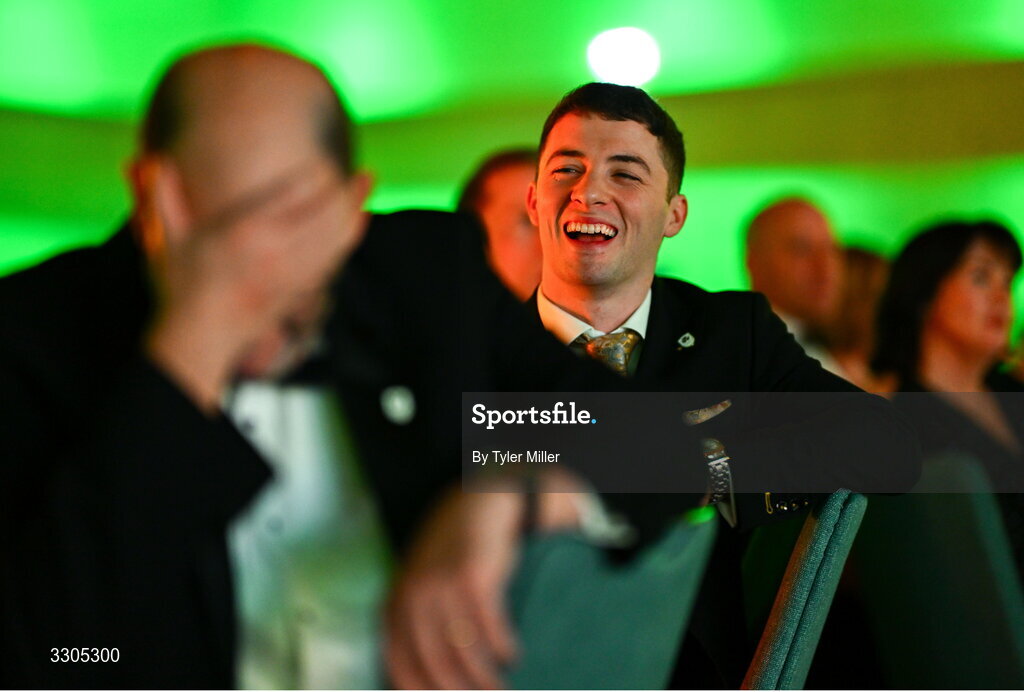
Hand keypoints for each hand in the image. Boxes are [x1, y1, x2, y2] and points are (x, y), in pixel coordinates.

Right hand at [138, 157, 369, 410]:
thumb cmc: (183, 289)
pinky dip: (351, 236)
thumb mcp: (166, 239)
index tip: (325, 160)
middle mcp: (278, 251)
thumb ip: (159, 197)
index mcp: (248, 232)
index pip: (295, 193)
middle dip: (350, 190)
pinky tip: (360, 221)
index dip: (317, 174)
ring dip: (358, 209)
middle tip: (365, 172)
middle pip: (328, 212)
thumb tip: (146, 161)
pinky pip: (335, 258)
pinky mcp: (301, 290)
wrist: (200, 338)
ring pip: (338, 235)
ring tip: (368, 186)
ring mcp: (294, 272)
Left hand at [387, 470, 584, 688]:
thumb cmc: (451, 553)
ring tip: (501, 689)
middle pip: (435, 665)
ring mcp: (442, 587)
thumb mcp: (422, 584)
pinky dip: (503, 648)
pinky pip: (489, 627)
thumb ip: (416, 624)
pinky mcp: (472, 579)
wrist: (477, 504)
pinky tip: (512, 656)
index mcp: (395, 604)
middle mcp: (413, 597)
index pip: (400, 666)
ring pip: (464, 651)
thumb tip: (426, 679)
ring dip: (486, 679)